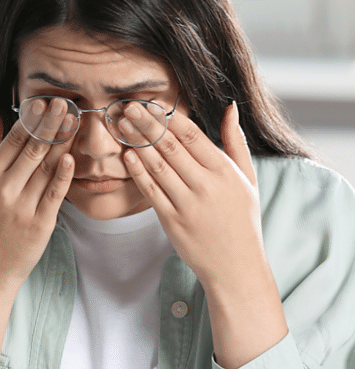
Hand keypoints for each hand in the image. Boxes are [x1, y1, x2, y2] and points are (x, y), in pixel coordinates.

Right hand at [0, 98, 74, 286]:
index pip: (14, 139)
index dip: (32, 118)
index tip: (47, 100)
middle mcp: (4, 189)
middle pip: (32, 149)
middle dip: (50, 124)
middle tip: (65, 102)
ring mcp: (22, 206)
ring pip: (47, 167)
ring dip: (63, 142)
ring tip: (76, 120)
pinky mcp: (40, 223)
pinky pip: (55, 193)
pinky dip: (64, 174)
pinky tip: (72, 156)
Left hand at [122, 101, 287, 368]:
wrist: (236, 265)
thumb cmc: (242, 218)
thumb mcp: (248, 178)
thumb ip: (236, 142)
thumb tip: (230, 106)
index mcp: (224, 172)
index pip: (192, 136)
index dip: (169, 118)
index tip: (152, 103)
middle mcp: (206, 186)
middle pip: (170, 147)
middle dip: (146, 124)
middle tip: (128, 107)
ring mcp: (187, 204)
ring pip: (157, 166)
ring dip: (137, 143)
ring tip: (121, 125)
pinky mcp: (172, 221)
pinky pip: (151, 191)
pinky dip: (138, 172)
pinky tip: (127, 155)